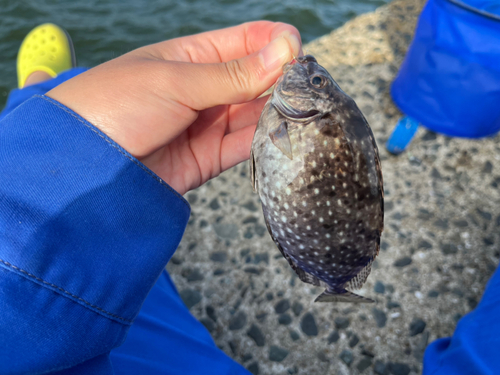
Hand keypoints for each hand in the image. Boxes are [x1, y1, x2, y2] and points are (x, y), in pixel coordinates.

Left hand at [47, 21, 301, 194]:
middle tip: (309, 86)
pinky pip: (246, 146)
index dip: (274, 42)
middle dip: (282, 80)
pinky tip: (287, 134)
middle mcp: (205, 89)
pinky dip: (267, 141)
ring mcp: (208, 124)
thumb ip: (233, 74)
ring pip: (256, 114)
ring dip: (279, 112)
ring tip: (305, 112)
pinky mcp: (210, 158)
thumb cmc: (116, 106)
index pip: (244, 41)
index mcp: (192, 57)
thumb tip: (285, 50)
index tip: (297, 50)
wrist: (83, 167)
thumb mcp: (175, 81)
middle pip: (256, 79)